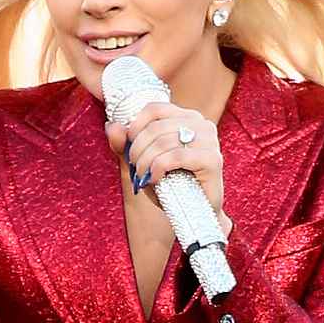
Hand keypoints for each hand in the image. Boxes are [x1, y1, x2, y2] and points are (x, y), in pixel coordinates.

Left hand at [105, 102, 225, 220]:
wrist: (194, 214)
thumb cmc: (171, 185)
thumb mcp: (144, 162)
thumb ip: (126, 144)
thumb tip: (110, 126)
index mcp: (187, 118)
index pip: (155, 109)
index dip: (135, 125)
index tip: (128, 145)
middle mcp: (201, 124)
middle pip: (156, 127)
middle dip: (137, 149)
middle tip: (133, 168)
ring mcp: (210, 141)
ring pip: (164, 142)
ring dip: (145, 161)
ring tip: (142, 176)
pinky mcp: (212, 160)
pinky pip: (175, 157)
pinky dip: (158, 168)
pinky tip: (155, 179)